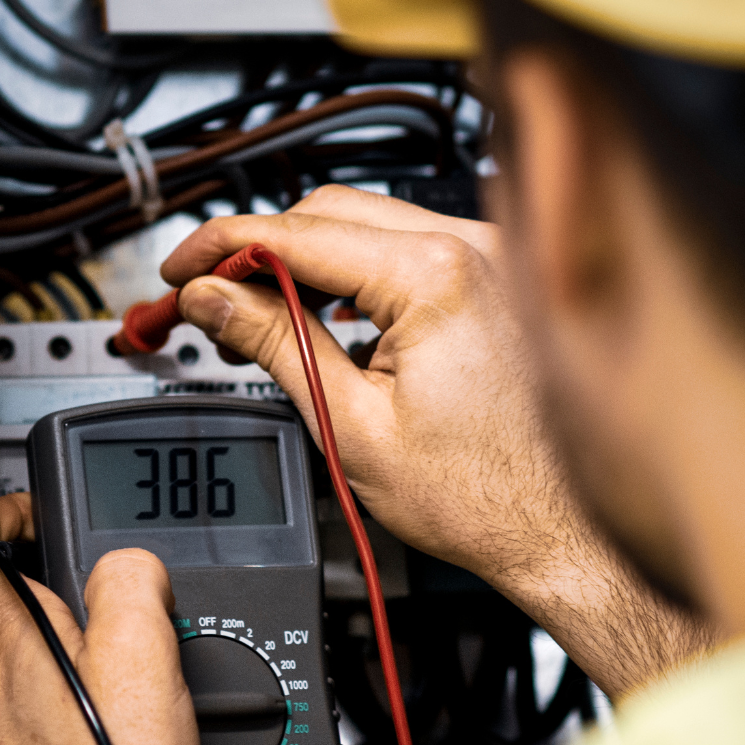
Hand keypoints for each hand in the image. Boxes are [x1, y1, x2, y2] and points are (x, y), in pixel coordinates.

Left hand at [0, 494, 198, 744]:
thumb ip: (132, 590)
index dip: (1, 509)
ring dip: (44, 656)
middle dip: (38, 587)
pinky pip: (8, 726)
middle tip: (87, 592)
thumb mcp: (143, 669)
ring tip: (104, 673)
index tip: (30, 509)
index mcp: (6, 642)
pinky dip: (43, 718)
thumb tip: (129, 562)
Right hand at [162, 185, 713, 698]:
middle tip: (207, 297)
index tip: (180, 269)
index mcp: (435, 275)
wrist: (564, 533)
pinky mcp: (503, 279)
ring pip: (370, 224)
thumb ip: (273, 343)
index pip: (295, 232)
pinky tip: (327, 315)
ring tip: (259, 314)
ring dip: (306, 259)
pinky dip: (358, 271)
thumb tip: (213, 298)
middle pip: (329, 212)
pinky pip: (411, 248)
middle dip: (257, 250)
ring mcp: (496, 258)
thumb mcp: (349, 423)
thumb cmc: (483, 496)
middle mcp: (475, 247)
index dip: (220, 248)